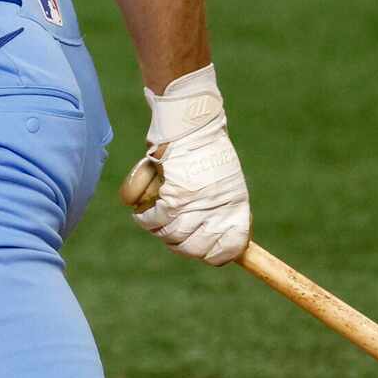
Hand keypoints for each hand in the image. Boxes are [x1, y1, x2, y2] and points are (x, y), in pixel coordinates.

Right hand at [129, 64, 250, 264]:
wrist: (191, 122)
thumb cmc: (206, 150)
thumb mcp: (225, 181)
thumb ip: (222, 210)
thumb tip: (224, 242)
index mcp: (235, 207)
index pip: (228, 250)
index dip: (212, 255)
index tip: (199, 250)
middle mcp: (219, 211)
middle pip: (194, 249)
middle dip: (179, 245)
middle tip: (169, 232)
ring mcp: (196, 206)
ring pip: (171, 236)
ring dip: (158, 228)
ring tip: (152, 217)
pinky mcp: (174, 197)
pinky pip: (153, 220)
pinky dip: (144, 217)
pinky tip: (141, 210)